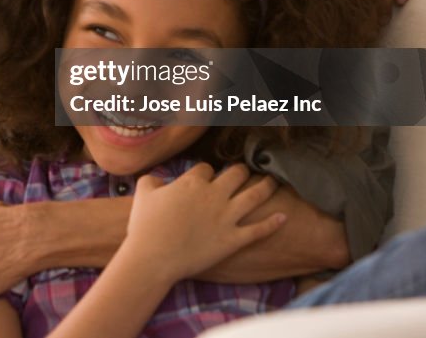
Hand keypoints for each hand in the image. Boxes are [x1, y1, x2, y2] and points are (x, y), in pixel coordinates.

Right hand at [121, 164, 285, 283]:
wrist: (153, 258)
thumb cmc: (145, 226)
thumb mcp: (143, 194)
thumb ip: (152, 180)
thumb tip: (159, 179)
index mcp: (192, 182)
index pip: (206, 168)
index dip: (206, 171)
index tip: (206, 176)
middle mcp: (214, 195)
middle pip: (236, 174)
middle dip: (240, 171)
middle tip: (244, 171)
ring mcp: (227, 217)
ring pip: (254, 195)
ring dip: (266, 186)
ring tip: (273, 181)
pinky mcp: (234, 240)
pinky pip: (259, 230)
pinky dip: (273, 223)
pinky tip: (283, 217)